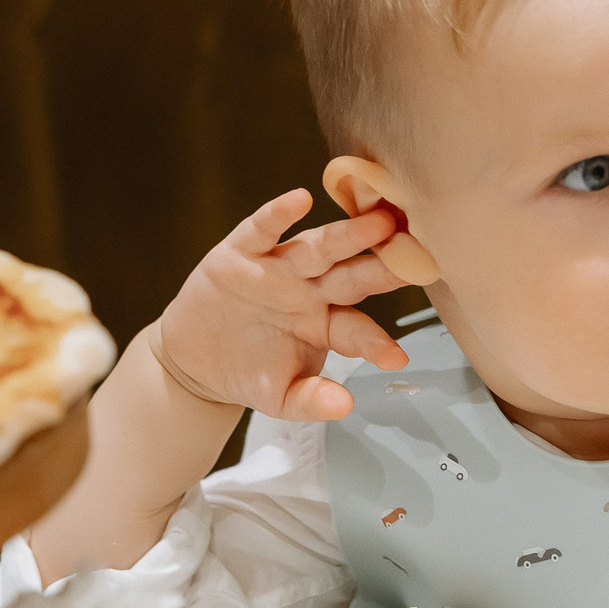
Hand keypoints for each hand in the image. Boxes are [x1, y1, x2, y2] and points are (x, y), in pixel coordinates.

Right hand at [154, 188, 410, 419]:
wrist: (194, 358)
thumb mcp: (280, 398)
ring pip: (318, 248)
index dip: (375, 342)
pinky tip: (298, 201)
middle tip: (414, 256)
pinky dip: (278, 215)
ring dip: (347, 234)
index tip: (396, 357)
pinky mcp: (243, 252)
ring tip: (377, 223)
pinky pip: (263, 230)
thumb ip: (311, 401)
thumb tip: (344, 406)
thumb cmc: (247, 372)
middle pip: (351, 277)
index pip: (356, 330)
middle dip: (381, 267)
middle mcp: (311, 290)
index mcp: (326, 324)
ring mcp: (280, 268)